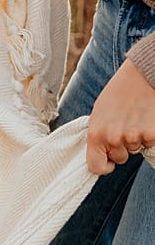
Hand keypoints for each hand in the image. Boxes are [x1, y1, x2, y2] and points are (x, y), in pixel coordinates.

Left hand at [86, 58, 154, 173]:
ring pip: (136, 149)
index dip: (104, 166)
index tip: (109, 161)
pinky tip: (146, 119)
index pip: (96, 167)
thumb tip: (99, 153)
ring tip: (135, 118)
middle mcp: (113, 138)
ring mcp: (134, 137)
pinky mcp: (152, 134)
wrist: (140, 77)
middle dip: (123, 147)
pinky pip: (150, 143)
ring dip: (136, 138)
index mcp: (96, 134)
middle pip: (120, 158)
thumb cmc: (118, 93)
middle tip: (125, 126)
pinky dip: (149, 134)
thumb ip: (98, 135)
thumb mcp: (98, 115)